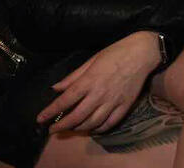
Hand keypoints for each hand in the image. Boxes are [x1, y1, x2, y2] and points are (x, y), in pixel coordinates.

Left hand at [36, 31, 160, 133]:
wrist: (142, 53)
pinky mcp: (124, 106)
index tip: (40, 118)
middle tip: (53, 130)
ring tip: (71, 128)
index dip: (51, 111)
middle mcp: (99, 94)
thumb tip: (56, 88)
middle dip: (62, 125)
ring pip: (92, 123)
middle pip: (77, 116)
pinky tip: (92, 128)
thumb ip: (73, 76)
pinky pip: (109, 123)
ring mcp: (113, 101)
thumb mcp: (92, 60)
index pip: (65, 100)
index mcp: (89, 80)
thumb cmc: (115, 52)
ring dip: (78, 128)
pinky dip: (99, 129)